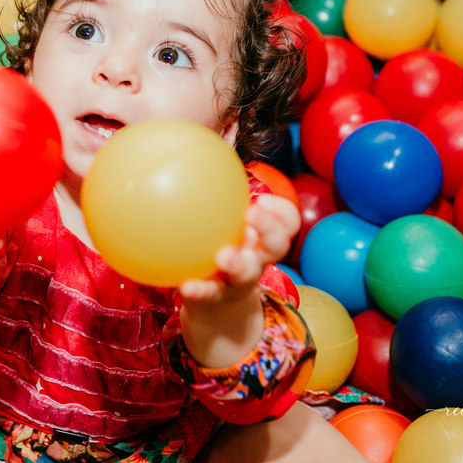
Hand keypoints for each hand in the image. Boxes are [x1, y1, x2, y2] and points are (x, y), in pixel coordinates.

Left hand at [177, 194, 300, 308]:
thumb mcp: (214, 227)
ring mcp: (239, 282)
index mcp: (259, 238)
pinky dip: (200, 291)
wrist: (214, 311)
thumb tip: (178, 151)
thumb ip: (204, 196)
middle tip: (254, 214)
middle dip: (271, 228)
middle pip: (277, 245)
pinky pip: (210, 295)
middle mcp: (256, 259)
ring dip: (239, 263)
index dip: (282, 211)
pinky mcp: (218, 301)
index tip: (263, 200)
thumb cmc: (212, 255)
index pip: (284, 222)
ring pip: (248, 273)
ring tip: (224, 256)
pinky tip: (186, 286)